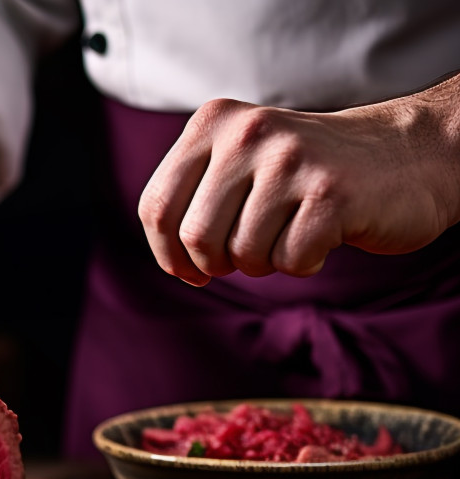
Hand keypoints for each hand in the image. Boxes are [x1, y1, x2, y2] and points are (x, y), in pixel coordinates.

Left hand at [138, 79, 459, 285]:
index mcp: (214, 122)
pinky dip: (303, 263)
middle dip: (216, 264)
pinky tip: (324, 234)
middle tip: (248, 254)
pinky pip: (290, 262)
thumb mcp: (239, 162)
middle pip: (195, 237)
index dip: (167, 254)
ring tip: (291, 233)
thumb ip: (194, 196)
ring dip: (265, 263)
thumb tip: (170, 259)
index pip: (155, 207)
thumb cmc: (308, 174)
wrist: (408, 153)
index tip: (189, 270)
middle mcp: (248, 132)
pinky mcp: (330, 193)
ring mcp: (291, 159)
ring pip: (242, 255)